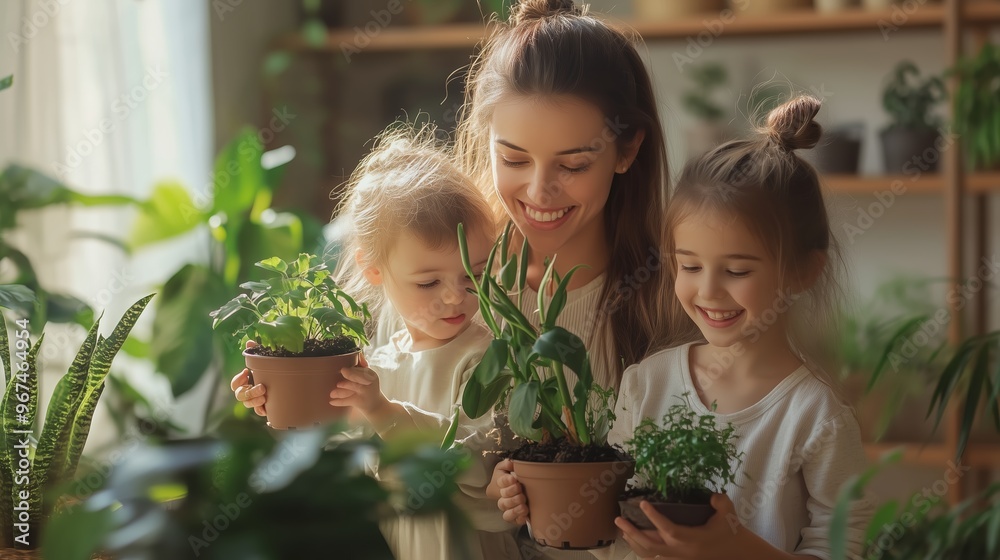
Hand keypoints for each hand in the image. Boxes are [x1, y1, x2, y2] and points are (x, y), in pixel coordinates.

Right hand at [231, 340, 265, 415]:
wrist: (285, 381)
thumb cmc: (269, 370)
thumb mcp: (263, 360)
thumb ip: (255, 351)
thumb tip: (249, 342)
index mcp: (245, 382)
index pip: (234, 384)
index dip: (237, 380)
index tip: (246, 372)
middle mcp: (247, 393)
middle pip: (240, 396)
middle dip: (250, 392)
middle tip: (262, 387)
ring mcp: (254, 401)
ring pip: (248, 404)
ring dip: (255, 401)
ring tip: (265, 397)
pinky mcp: (263, 407)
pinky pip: (258, 412)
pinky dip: (261, 410)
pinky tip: (266, 408)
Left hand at [329, 353, 389, 418]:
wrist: (377, 406)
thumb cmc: (370, 387)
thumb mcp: (370, 376)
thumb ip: (363, 366)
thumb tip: (358, 353)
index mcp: (372, 375)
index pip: (363, 371)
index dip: (353, 371)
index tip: (343, 370)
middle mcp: (370, 384)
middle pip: (359, 379)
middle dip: (350, 377)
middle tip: (340, 378)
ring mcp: (365, 394)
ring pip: (353, 390)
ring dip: (341, 392)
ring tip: (332, 393)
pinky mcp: (360, 403)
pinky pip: (348, 401)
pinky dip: (339, 402)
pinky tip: (331, 402)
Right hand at [489, 459, 527, 524]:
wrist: (523, 486)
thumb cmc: (514, 475)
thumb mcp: (509, 466)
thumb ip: (508, 463)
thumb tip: (510, 463)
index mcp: (500, 484)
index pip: (500, 483)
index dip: (505, 481)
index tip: (513, 478)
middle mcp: (503, 499)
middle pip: (502, 501)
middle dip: (511, 495)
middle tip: (520, 490)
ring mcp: (509, 510)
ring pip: (506, 514)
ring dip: (514, 509)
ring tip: (523, 505)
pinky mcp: (516, 518)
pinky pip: (514, 522)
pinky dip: (519, 519)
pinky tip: (525, 515)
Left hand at [616, 494, 765, 559]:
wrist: (735, 552)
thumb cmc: (730, 530)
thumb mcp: (728, 513)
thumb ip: (720, 501)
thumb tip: (711, 494)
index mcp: (692, 539)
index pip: (669, 529)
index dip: (654, 517)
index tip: (642, 503)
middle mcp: (681, 551)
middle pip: (651, 545)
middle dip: (633, 532)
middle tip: (619, 519)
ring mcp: (678, 558)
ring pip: (650, 554)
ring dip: (634, 541)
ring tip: (621, 529)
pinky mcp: (677, 559)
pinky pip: (655, 557)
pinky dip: (641, 549)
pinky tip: (632, 539)